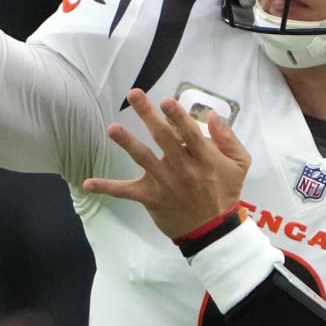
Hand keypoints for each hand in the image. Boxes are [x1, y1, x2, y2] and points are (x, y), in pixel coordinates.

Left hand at [83, 88, 250, 240]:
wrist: (213, 231)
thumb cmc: (225, 192)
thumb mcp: (239, 164)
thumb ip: (228, 138)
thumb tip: (212, 114)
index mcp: (204, 158)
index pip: (190, 133)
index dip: (178, 117)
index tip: (166, 101)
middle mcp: (182, 168)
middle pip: (163, 138)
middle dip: (148, 115)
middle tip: (134, 95)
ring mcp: (164, 182)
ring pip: (143, 158)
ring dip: (127, 142)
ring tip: (112, 128)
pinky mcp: (150, 197)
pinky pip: (125, 192)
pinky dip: (106, 188)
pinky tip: (87, 183)